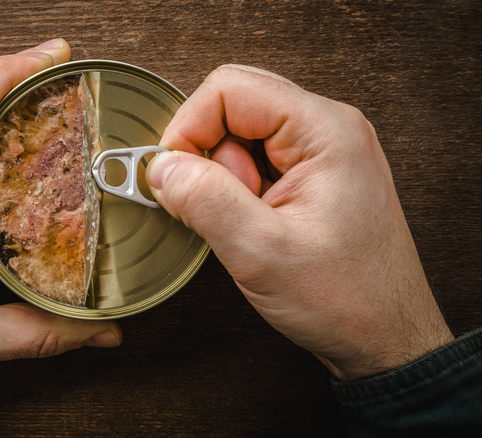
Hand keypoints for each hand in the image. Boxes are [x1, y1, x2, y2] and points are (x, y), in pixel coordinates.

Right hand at [146, 65, 452, 379]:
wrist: (385, 338)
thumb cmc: (346, 299)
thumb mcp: (260, 252)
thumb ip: (205, 200)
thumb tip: (161, 167)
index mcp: (325, 131)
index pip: (229, 89)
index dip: (188, 127)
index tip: (172, 175)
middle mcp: (327, 130)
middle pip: (234, 106)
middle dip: (206, 154)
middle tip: (217, 204)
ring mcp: (322, 152)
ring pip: (240, 136)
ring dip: (224, 177)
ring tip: (249, 223)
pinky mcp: (313, 175)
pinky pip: (255, 162)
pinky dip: (237, 190)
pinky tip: (253, 224)